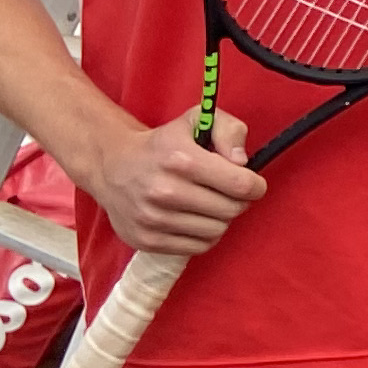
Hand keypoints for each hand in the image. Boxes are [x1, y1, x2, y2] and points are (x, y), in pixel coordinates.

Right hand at [83, 106, 266, 259]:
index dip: (255, 185)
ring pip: (217, 231)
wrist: (112, 166)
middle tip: (226, 192)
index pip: (240, 184)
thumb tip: (242, 162)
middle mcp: (165, 191)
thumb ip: (228, 131)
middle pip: (232, 210)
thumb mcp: (196, 119)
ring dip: (220, 219)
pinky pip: (198, 247)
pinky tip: (194, 218)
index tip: (252, 183)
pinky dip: (203, 235)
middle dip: (237, 200)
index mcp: (181, 159)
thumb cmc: (163, 144)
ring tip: (207, 204)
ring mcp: (153, 219)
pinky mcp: (147, 240)